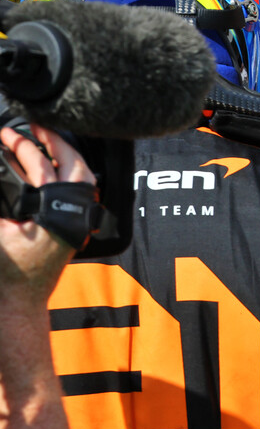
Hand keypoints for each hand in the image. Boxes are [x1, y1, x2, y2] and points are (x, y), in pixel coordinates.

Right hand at [0, 125, 94, 307]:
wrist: (17, 302)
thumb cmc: (6, 272)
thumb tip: (2, 170)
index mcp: (55, 214)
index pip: (43, 167)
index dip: (23, 145)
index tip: (6, 133)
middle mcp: (74, 217)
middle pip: (77, 168)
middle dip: (56, 142)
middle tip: (35, 126)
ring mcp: (79, 224)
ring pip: (84, 180)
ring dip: (64, 157)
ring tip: (42, 141)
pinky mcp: (75, 230)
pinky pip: (80, 193)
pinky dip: (67, 175)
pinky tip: (49, 168)